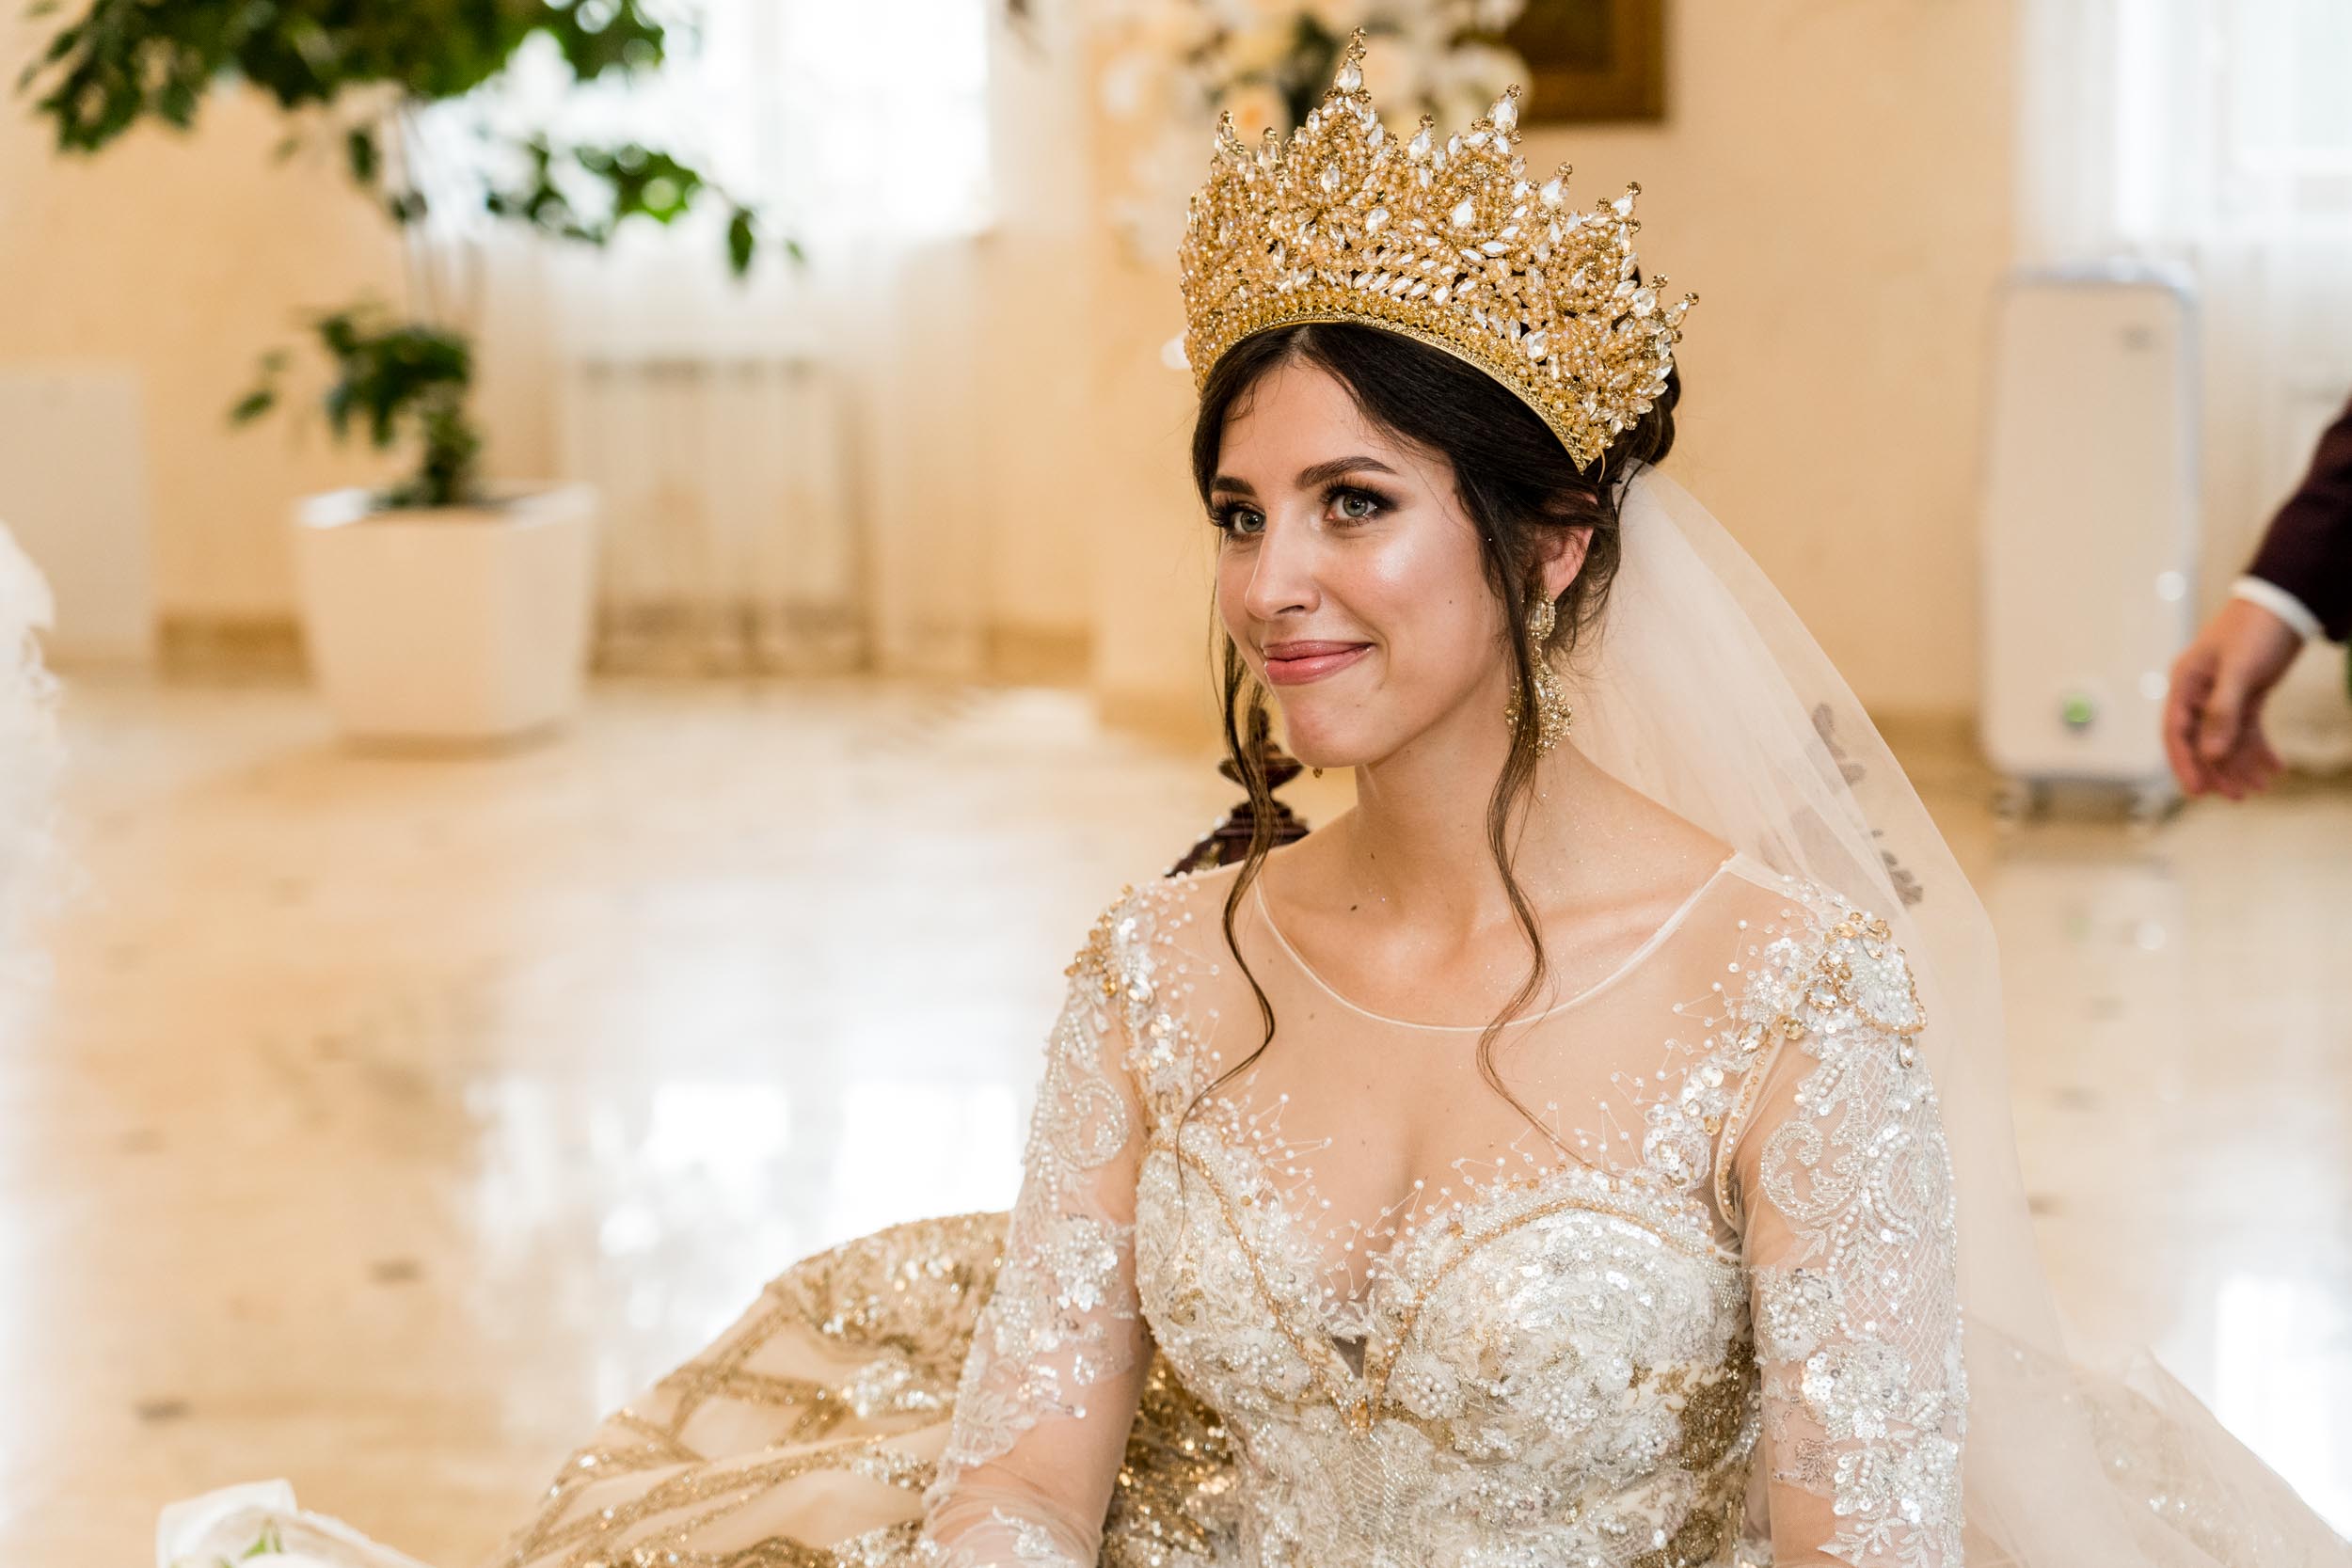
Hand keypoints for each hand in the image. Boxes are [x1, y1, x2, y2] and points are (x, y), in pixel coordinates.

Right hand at [2163, 597, 2304, 798]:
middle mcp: (2199, 692)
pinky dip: (2259, 748)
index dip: (2185, 763)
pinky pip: (2248, 729)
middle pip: (2201, 740)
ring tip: (2260, 787)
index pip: (2177, 731)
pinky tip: (2275, 767)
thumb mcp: (2240, 670)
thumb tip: (2211, 754)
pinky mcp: (2246, 695)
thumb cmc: (2257, 630)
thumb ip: (2223, 712)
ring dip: (2242, 764)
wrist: (2287, 604)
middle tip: (2236, 797)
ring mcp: (2222, 695)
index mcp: (2186, 683)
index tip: (2197, 792)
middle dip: (2218, 771)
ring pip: (2226, 738)